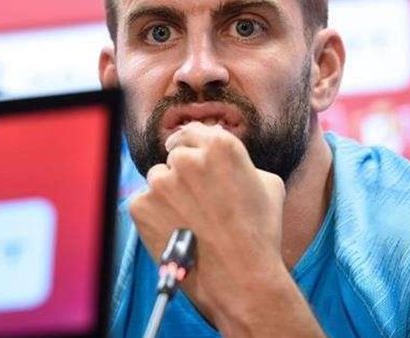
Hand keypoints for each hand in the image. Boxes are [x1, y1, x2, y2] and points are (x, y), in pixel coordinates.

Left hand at [129, 121, 286, 328]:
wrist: (241, 277)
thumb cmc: (260, 233)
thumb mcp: (268, 185)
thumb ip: (241, 162)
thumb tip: (223, 159)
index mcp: (219, 146)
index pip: (193, 132)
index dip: (189, 141)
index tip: (181, 146)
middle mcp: (185, 159)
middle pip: (175, 157)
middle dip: (182, 174)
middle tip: (196, 201)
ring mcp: (159, 182)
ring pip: (158, 179)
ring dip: (167, 193)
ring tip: (188, 220)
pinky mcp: (141, 206)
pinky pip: (143, 202)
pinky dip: (154, 214)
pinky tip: (173, 231)